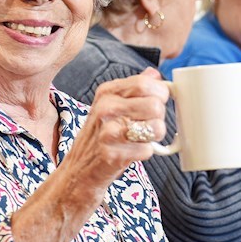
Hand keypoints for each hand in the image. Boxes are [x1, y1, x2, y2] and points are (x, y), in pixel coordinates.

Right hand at [63, 67, 169, 186]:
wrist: (80, 168)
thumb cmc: (101, 134)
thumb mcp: (112, 104)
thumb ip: (134, 88)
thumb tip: (154, 74)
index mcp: (107, 92)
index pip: (146, 84)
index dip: (160, 94)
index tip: (157, 102)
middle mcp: (106, 108)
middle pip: (155, 105)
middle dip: (159, 117)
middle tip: (147, 124)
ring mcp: (108, 132)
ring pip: (156, 127)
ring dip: (155, 136)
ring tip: (141, 138)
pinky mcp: (113, 154)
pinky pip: (148, 150)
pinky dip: (145, 153)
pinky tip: (131, 152)